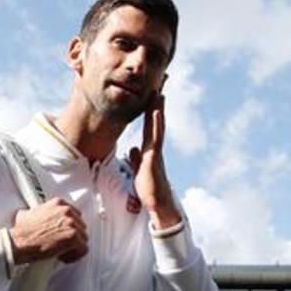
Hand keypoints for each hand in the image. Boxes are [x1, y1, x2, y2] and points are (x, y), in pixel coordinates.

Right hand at [8, 197, 87, 263]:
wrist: (18, 243)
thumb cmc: (22, 232)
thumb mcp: (29, 213)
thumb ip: (40, 212)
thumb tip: (37, 215)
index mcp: (58, 203)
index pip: (75, 214)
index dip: (69, 227)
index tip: (64, 233)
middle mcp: (66, 211)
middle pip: (81, 226)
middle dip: (72, 237)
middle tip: (62, 245)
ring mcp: (71, 224)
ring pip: (83, 238)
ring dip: (73, 247)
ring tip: (61, 252)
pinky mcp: (73, 238)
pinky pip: (83, 250)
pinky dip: (74, 256)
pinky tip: (63, 257)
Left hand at [128, 94, 180, 228]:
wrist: (156, 203)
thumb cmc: (148, 190)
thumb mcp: (138, 170)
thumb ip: (135, 159)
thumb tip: (132, 150)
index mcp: (149, 150)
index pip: (148, 127)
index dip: (149, 112)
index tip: (150, 96)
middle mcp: (154, 148)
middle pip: (155, 123)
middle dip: (156, 105)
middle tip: (158, 87)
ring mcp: (155, 152)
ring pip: (157, 127)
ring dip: (157, 110)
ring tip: (158, 93)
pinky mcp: (154, 157)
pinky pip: (156, 137)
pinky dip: (156, 124)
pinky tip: (155, 112)